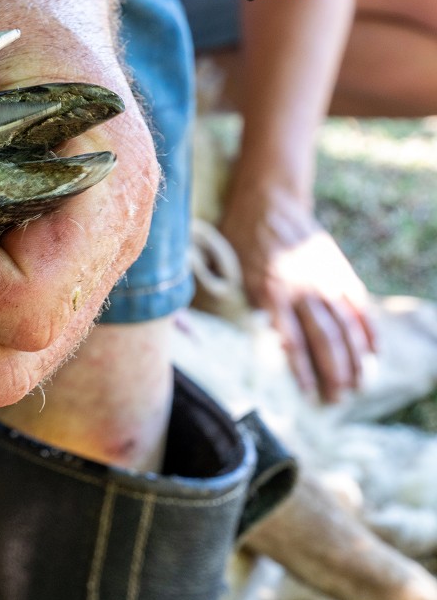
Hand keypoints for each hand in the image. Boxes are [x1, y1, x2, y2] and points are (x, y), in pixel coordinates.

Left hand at [219, 184, 374, 401]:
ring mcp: (324, 277)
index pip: (291, 338)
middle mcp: (302, 286)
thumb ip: (234, 304)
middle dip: (332, 371)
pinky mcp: (338, 268)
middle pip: (323, 337)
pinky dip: (367, 327)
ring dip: (354, 357)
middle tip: (336, 400)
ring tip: (358, 385)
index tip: (307, 392)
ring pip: (345, 324)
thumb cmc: (237, 240)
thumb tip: (225, 339)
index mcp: (271, 290)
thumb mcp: (226, 271)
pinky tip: (374, 351)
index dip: (300, 367)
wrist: (268, 200)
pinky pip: (357, 303)